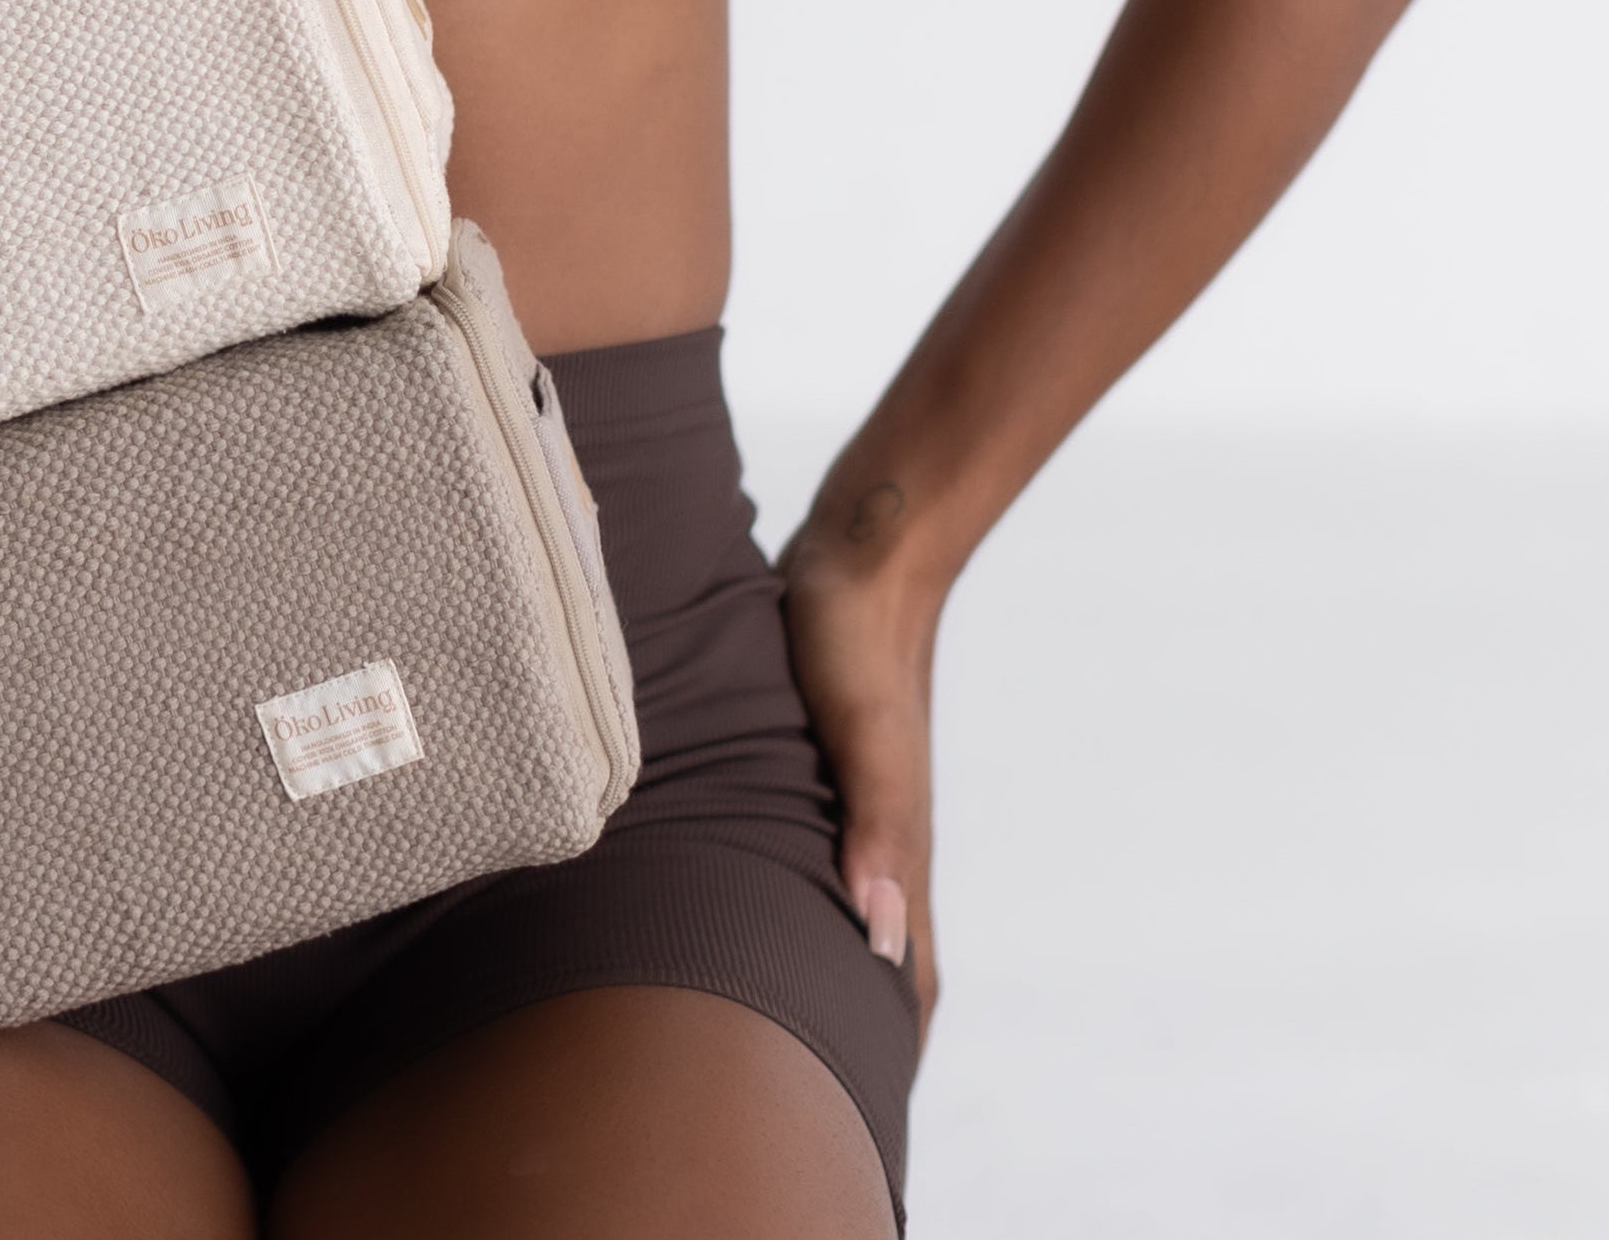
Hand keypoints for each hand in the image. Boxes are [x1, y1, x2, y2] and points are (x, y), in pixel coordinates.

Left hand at [776, 510, 943, 1043]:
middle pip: (879, 950)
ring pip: (845, 899)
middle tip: (811, 1084)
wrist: (861, 549)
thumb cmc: (852, 637)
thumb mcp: (859, 732)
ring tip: (772, 1013)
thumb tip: (881, 941)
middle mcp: (880, 830)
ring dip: (822, 956)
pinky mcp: (819, 756)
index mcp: (896, 841)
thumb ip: (876, 830)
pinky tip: (755, 892)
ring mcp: (851, 794)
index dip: (893, 1041)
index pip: (907, 972)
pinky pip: (816, 846)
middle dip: (856, 1020)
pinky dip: (800, 890)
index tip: (862, 1112)